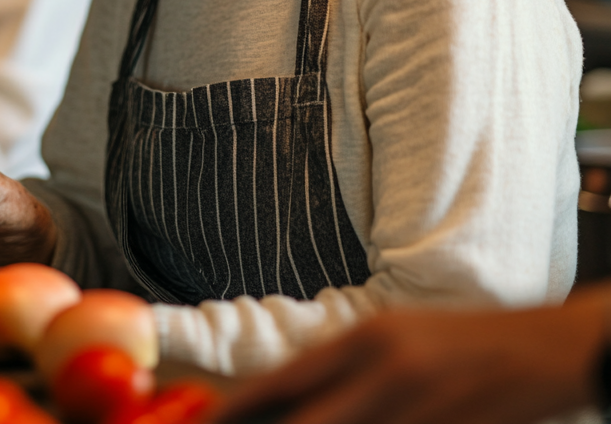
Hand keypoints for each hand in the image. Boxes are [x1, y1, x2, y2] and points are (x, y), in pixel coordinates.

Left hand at [214, 289, 609, 423]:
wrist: (544, 349)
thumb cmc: (458, 341)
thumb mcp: (389, 337)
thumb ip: (335, 368)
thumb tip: (277, 401)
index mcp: (363, 341)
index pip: (281, 383)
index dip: (237, 411)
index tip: (207, 423)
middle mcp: (385, 377)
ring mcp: (417, 414)